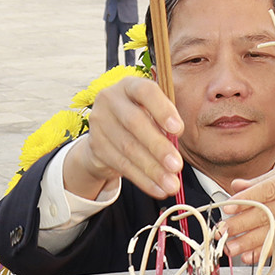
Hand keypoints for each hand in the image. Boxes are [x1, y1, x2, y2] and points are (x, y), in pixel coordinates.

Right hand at [65, 76, 182, 199]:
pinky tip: (158, 188)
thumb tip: (177, 143)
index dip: (163, 109)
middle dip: (158, 147)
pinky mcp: (95, 145)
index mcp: (130, 85)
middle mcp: (110, 98)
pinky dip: (142, 179)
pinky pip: (121, 164)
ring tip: (171, 184)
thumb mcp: (152, 113)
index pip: (145, 91)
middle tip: (177, 165)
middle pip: (135, 122)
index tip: (179, 130)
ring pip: (128, 148)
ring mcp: (99, 121)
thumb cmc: (141, 120)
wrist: (108, 135)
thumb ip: (165, 122)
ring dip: (152, 169)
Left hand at [221, 168, 274, 263]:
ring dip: (251, 242)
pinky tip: (251, 256)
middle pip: (269, 213)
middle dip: (243, 223)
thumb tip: (236, 185)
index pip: (268, 189)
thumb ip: (262, 180)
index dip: (248, 199)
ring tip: (232, 247)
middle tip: (224, 230)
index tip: (229, 206)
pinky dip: (266, 251)